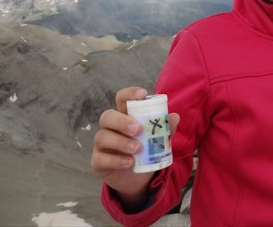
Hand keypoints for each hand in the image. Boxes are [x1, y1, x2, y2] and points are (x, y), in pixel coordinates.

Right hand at [91, 87, 179, 208]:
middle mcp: (110, 128)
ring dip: (121, 142)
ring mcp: (102, 145)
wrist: (137, 179)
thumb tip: (174, 117)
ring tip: (137, 149)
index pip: (121, 99)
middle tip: (138, 130)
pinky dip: (116, 160)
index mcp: (125, 116)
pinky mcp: (98, 162)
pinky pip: (100, 158)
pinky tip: (129, 162)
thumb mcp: (158, 140)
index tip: (143, 94)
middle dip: (122, 121)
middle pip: (107, 116)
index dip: (129, 94)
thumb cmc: (146, 152)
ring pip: (102, 136)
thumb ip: (165, 128)